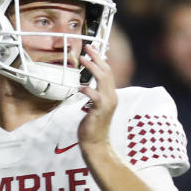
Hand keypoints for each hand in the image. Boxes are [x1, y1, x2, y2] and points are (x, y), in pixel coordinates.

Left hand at [77, 44, 117, 159]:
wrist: (96, 143)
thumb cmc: (93, 125)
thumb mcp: (95, 106)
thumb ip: (94, 95)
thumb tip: (86, 84)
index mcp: (111, 94)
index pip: (108, 72)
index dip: (100, 59)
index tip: (92, 49)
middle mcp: (112, 96)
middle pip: (107, 71)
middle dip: (97, 57)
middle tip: (87, 47)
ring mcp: (107, 103)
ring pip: (103, 79)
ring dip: (92, 67)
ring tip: (82, 59)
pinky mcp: (100, 110)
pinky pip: (93, 94)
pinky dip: (85, 88)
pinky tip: (78, 87)